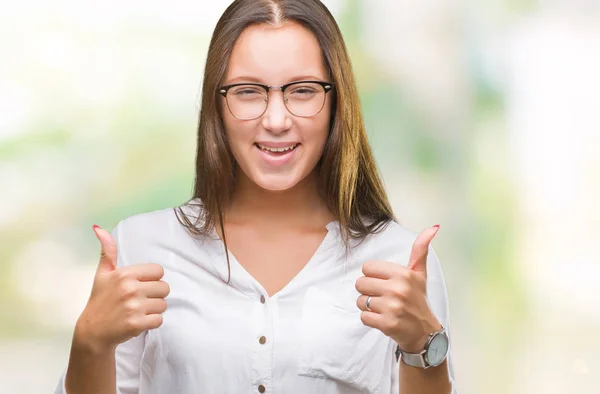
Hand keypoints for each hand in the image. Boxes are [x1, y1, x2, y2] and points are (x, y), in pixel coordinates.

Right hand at [74, 225, 169, 352]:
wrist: (92, 332)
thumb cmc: (100, 300)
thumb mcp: (102, 274)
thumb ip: (107, 251)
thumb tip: (99, 228)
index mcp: (125, 274)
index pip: (159, 271)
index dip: (152, 279)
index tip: (141, 286)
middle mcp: (130, 288)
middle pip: (164, 288)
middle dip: (155, 295)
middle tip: (140, 300)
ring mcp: (134, 307)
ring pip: (163, 304)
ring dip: (154, 309)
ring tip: (139, 311)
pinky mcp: (137, 324)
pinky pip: (159, 320)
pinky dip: (152, 322)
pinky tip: (139, 321)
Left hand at [355, 225, 441, 352]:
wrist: (424, 332)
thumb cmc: (418, 300)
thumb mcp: (420, 274)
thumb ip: (420, 250)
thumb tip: (433, 227)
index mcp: (404, 274)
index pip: (367, 267)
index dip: (373, 276)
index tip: (384, 283)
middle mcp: (398, 289)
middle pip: (361, 283)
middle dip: (368, 291)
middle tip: (382, 297)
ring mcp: (393, 307)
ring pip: (360, 301)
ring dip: (368, 306)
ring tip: (383, 308)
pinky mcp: (387, 324)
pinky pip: (363, 317)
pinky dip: (369, 319)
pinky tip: (382, 319)